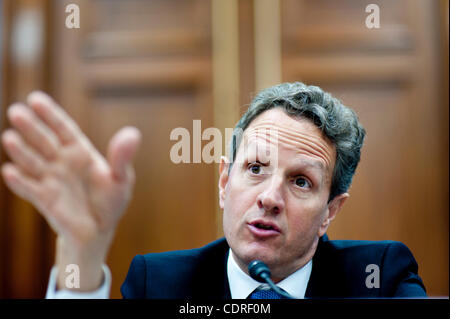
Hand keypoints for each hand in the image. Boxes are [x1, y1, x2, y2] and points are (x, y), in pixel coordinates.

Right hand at [1, 91, 140, 290]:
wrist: (100, 230)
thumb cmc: (111, 201)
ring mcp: (51, 179)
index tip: (35, 98)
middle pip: (44, 141)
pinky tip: (10, 171)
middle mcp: (61, 161)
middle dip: (31, 127)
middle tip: (16, 111)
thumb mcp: (122, 178)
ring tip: (9, 138)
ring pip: (33, 162)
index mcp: (80, 151)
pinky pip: (30, 188)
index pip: (63, 128)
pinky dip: (20, 181)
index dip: (50, 114)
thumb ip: (122, 157)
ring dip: (21, 151)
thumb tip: (133, 134)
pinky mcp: (45, 199)